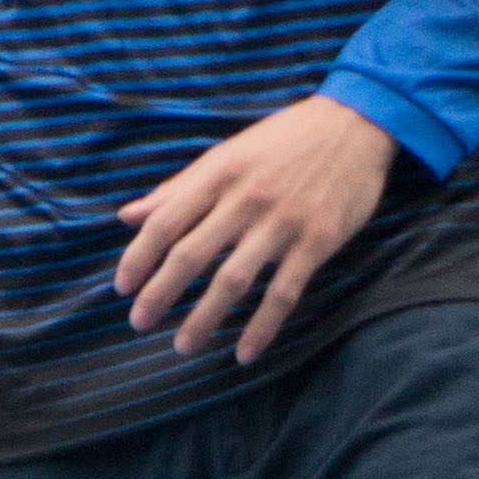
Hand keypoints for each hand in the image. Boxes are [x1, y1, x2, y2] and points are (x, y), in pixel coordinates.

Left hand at [112, 96, 397, 359]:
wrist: (355, 124)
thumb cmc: (284, 140)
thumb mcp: (226, 154)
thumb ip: (177, 188)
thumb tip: (127, 216)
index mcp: (219, 174)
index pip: (166, 222)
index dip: (139, 257)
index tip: (122, 287)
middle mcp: (245, 199)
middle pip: (192, 255)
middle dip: (160, 293)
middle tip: (139, 323)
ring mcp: (282, 223)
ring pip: (233, 279)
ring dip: (205, 318)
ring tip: (183, 346)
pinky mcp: (317, 242)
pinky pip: (283, 293)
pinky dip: (262, 327)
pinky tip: (244, 353)